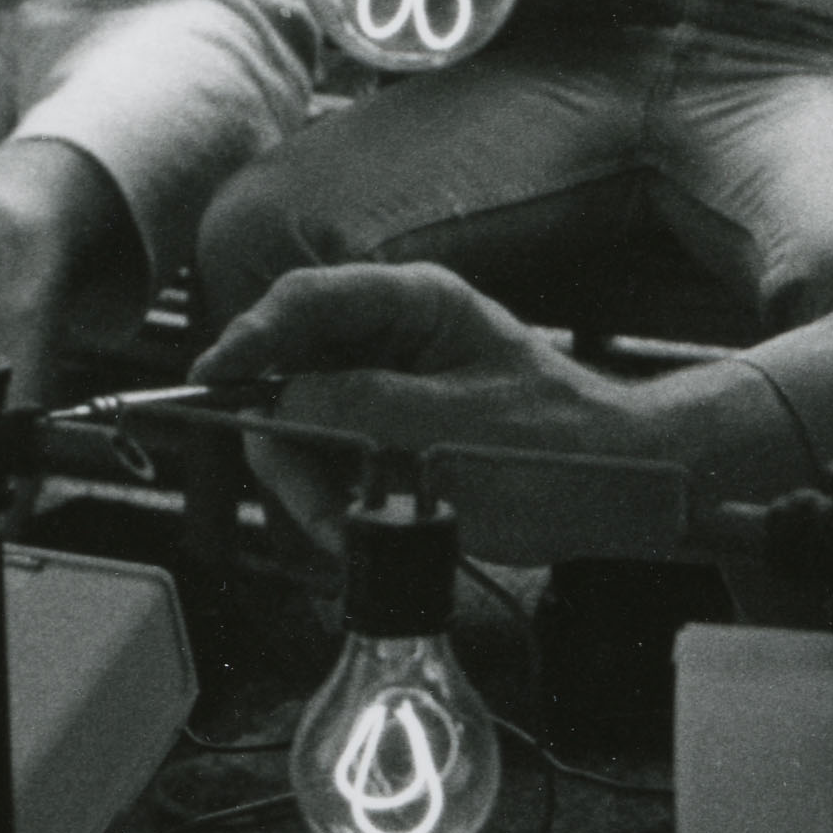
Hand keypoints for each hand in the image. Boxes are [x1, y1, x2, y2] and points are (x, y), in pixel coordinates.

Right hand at [187, 265, 677, 557]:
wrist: (622, 488)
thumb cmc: (560, 450)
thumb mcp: (451, 429)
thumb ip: (359, 405)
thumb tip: (282, 401)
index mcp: (416, 303)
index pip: (304, 300)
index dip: (248, 339)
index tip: (210, 381)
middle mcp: (396, 334)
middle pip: (291, 368)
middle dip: (287, 442)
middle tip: (312, 507)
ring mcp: (393, 382)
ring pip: (304, 422)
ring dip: (313, 484)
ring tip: (352, 532)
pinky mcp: (394, 431)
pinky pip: (335, 458)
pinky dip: (336, 498)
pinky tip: (363, 530)